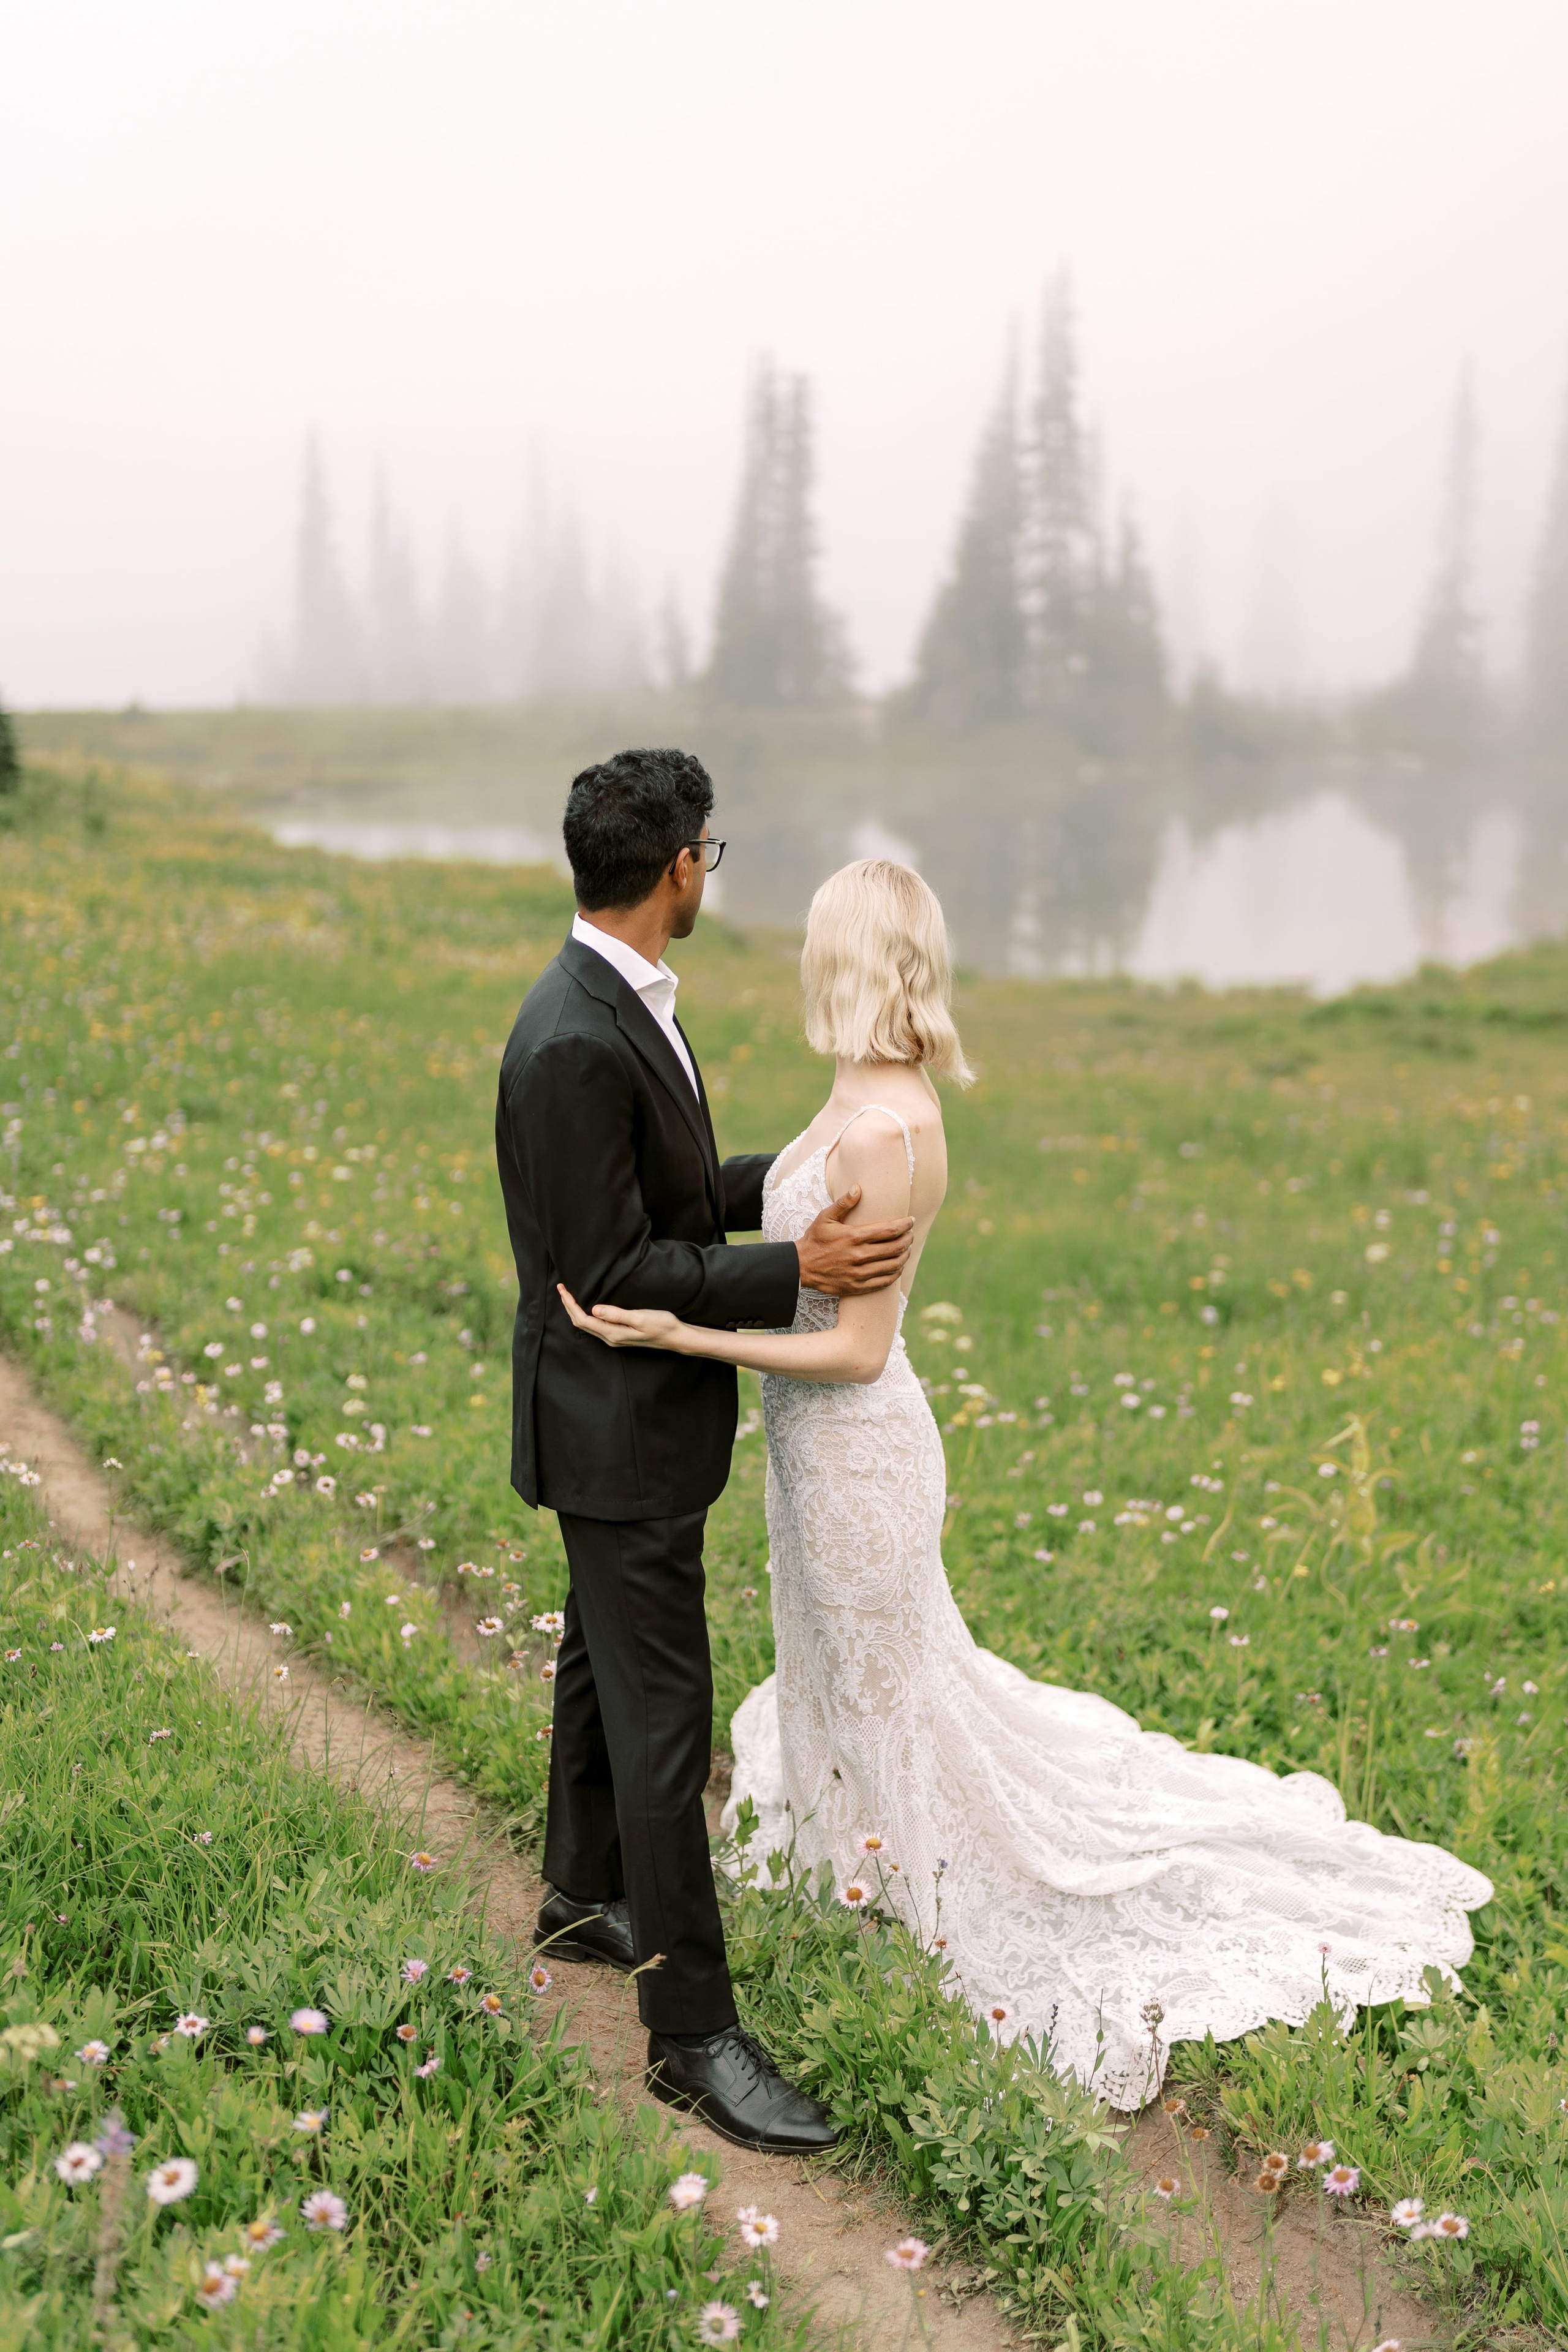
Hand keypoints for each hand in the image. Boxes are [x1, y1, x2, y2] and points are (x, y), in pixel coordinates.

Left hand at [557, 1285, 684, 1350]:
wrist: (676, 1337)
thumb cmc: (661, 1325)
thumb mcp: (640, 1317)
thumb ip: (617, 1314)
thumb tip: (594, 1309)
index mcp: (612, 1333)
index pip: (583, 1319)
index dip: (570, 1304)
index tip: (563, 1289)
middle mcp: (610, 1338)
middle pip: (581, 1323)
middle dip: (568, 1306)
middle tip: (561, 1289)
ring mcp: (614, 1338)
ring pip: (587, 1324)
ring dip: (575, 1310)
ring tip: (569, 1296)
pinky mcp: (619, 1335)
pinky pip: (596, 1325)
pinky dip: (586, 1314)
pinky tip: (587, 1306)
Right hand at [796, 1187, 913, 1296]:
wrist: (800, 1267)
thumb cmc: (815, 1239)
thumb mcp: (825, 1217)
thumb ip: (844, 1203)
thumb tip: (858, 1188)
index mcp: (854, 1236)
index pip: (889, 1231)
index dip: (904, 1225)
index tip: (910, 1220)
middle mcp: (859, 1255)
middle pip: (895, 1248)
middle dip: (908, 1239)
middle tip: (911, 1234)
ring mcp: (859, 1273)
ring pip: (892, 1265)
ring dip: (904, 1256)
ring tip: (907, 1249)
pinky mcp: (857, 1286)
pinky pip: (884, 1282)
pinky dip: (895, 1274)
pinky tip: (897, 1267)